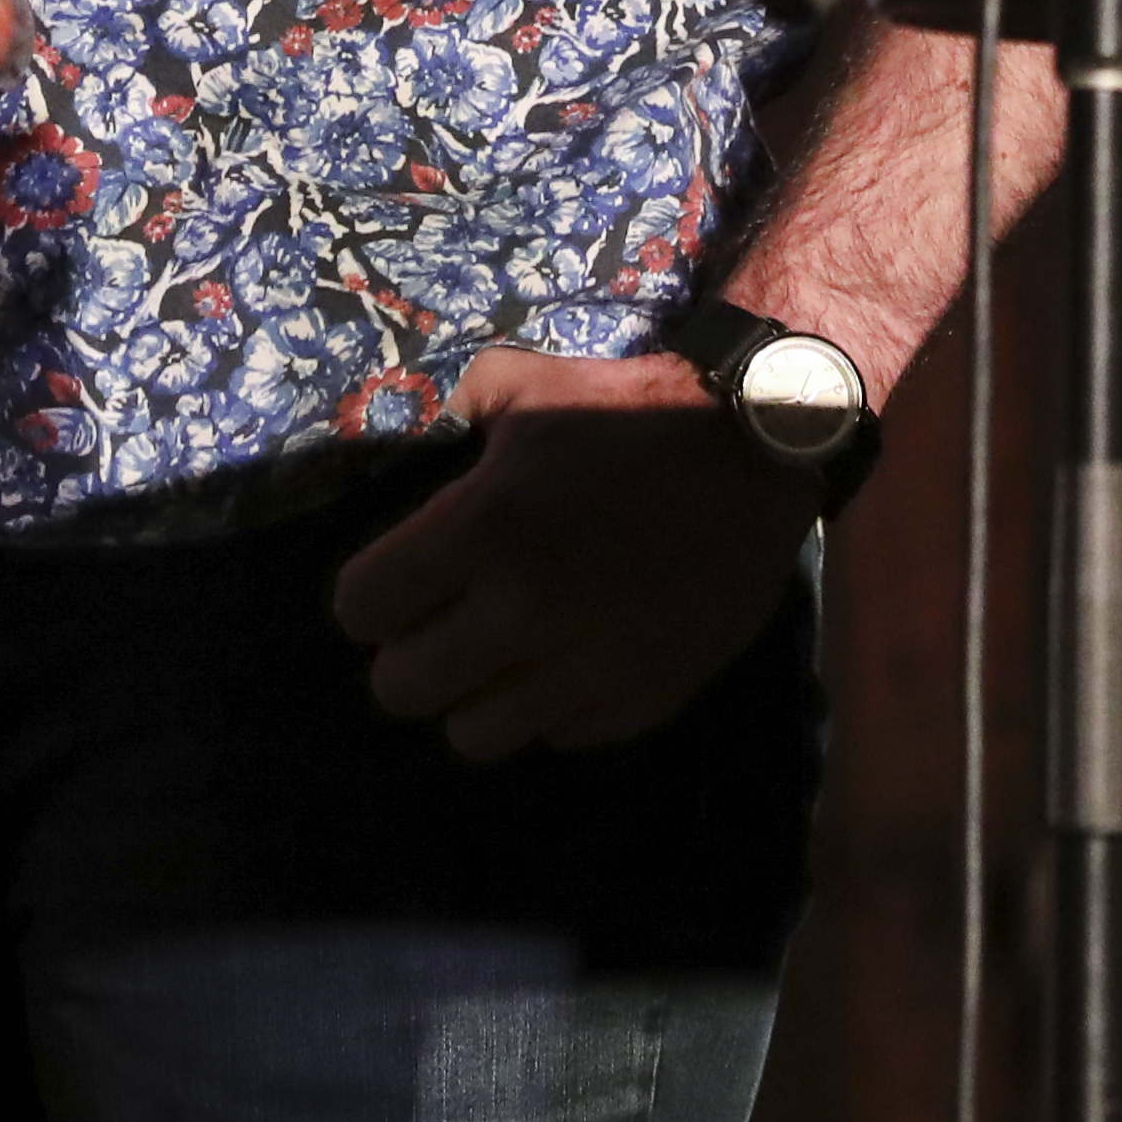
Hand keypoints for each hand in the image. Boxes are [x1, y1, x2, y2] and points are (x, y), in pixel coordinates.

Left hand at [324, 344, 825, 757]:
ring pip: (472, 736)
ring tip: (503, 655)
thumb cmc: (629, 405)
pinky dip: (554, 707)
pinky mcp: (644, 696)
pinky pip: (558, 737)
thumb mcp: (523, 384)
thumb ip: (449, 412)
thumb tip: (394, 440)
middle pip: (401, 689)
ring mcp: (587, 663)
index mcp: (483, 527)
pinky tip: (572, 657)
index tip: (396, 588)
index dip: (371, 598)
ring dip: (477, 695)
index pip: (362, 609)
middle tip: (443, 626)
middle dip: (411, 655)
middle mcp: (525, 608)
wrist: (759, 438)